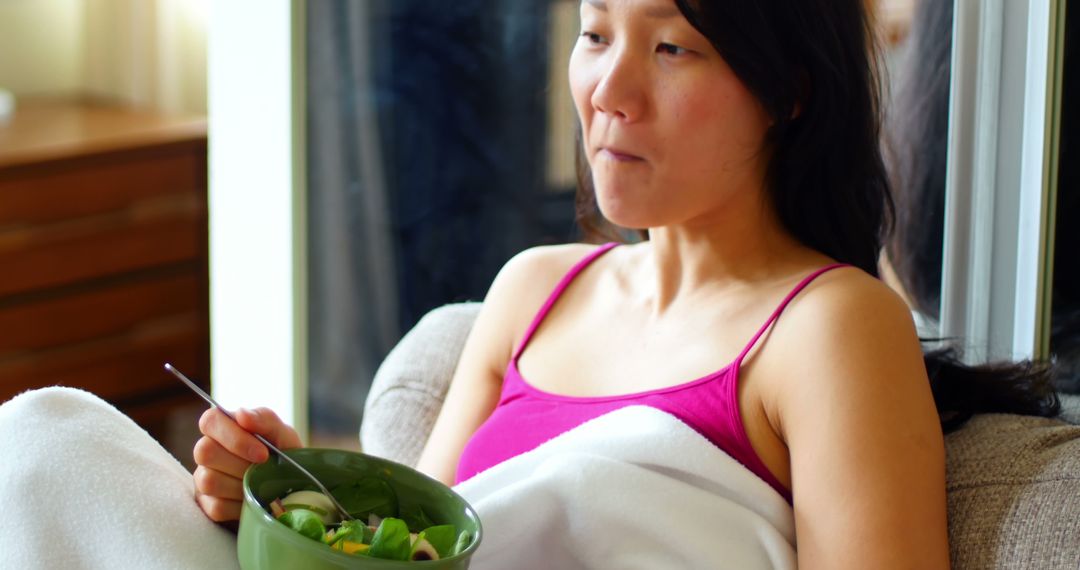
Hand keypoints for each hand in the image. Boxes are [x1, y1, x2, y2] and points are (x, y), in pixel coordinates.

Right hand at [192, 407, 301, 522]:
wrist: (293, 488)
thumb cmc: (284, 455)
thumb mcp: (282, 434)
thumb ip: (264, 419)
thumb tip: (241, 414)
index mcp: (224, 427)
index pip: (210, 421)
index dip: (233, 437)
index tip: (263, 453)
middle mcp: (208, 450)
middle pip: (205, 451)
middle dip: (241, 464)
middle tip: (265, 470)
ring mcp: (203, 478)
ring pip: (208, 481)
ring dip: (242, 485)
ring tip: (260, 484)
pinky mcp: (207, 505)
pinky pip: (216, 507)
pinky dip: (241, 506)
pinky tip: (253, 500)